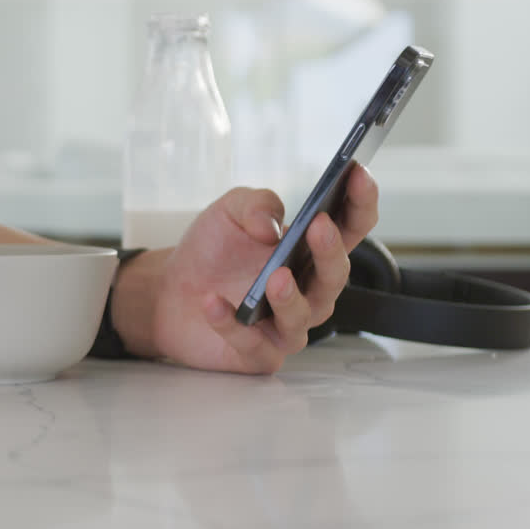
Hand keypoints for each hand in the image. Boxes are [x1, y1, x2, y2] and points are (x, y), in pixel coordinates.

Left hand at [111, 165, 379, 373]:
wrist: (169, 288)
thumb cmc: (212, 250)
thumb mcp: (229, 211)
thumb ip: (255, 205)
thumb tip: (273, 228)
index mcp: (311, 251)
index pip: (351, 228)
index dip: (360, 203)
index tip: (358, 175)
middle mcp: (308, 290)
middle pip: (335, 277)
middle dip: (330, 252)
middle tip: (318, 228)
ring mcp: (285, 325)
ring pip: (303, 318)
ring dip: (291, 298)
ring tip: (276, 278)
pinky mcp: (257, 353)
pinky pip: (252, 344)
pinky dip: (233, 325)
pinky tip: (214, 303)